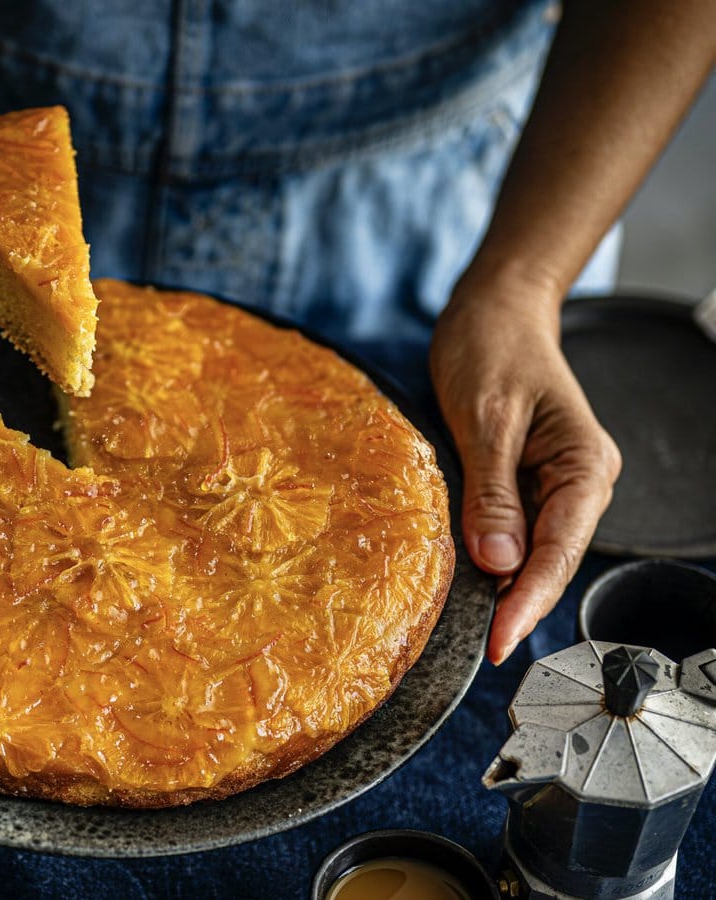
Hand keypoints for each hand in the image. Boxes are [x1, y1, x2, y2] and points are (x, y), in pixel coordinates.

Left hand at [429, 269, 621, 664]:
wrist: (493, 311)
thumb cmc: (493, 349)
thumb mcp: (485, 417)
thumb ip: (492, 491)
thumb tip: (499, 563)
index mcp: (585, 466)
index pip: (559, 550)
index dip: (529, 601)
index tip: (499, 642)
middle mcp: (578, 481)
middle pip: (551, 559)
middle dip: (519, 605)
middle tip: (483, 650)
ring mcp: (552, 484)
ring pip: (531, 551)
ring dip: (505, 587)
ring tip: (473, 629)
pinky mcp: (524, 481)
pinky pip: (512, 530)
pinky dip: (492, 556)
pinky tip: (469, 580)